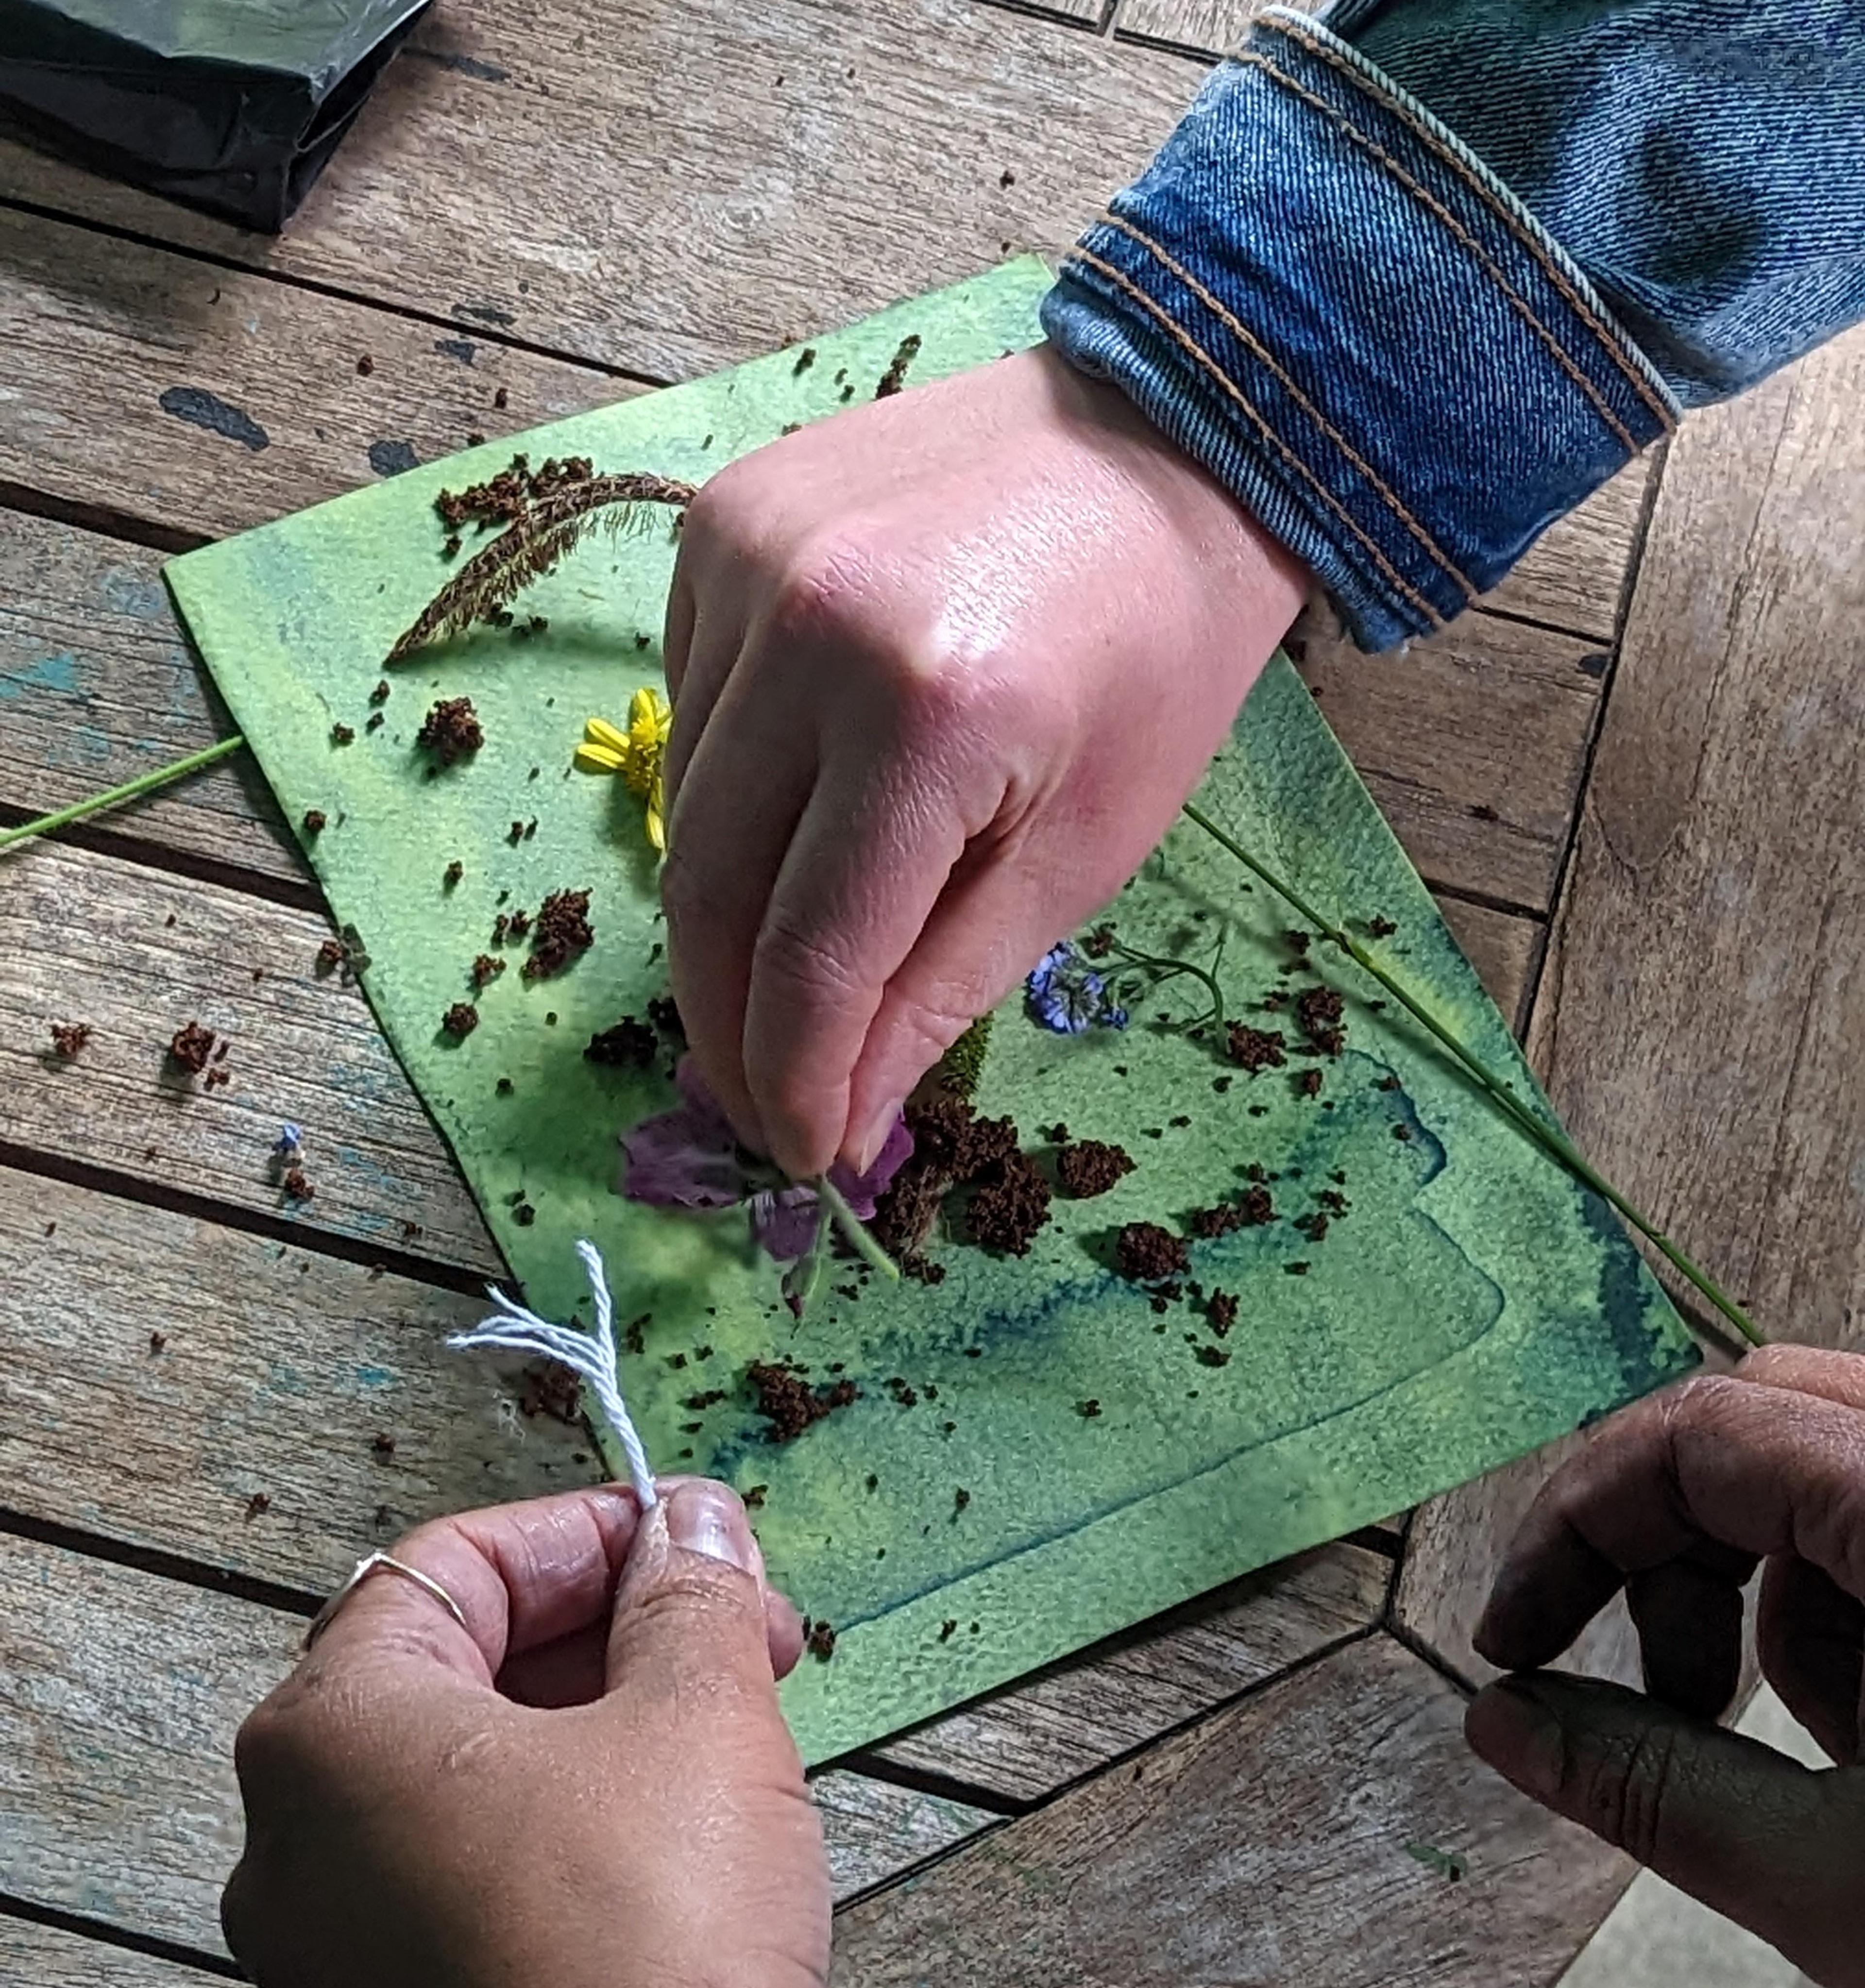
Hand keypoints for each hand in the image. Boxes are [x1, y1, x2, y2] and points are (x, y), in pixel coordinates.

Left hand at [223, 1479, 828, 1987]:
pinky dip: (579, 1811)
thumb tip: (693, 1526)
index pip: (455, 1562)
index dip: (587, 1531)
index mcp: (333, 1736)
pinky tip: (683, 1818)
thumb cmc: (644, 1945)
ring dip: (610, 1712)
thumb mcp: (698, 1715)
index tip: (686, 1533)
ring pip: (480, 1769)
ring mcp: (342, 1945)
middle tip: (732, 1621)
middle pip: (463, 1662)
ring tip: (730, 1712)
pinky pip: (482, 1867)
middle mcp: (301, 1842)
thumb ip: (691, 1594)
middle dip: (614, 1623)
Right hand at [662, 342, 1306, 1176]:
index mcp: (929, 718)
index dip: (795, 1077)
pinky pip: (689, 707)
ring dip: (722, 917)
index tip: (806, 1154)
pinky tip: (787, 819)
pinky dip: (724, 795)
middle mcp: (807, 626)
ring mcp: (746, 558)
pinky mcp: (719, 521)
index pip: (810, 952)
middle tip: (766, 1101)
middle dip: (730, 1024)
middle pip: (710, 886)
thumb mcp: (1080, 852)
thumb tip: (844, 1124)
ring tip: (782, 978)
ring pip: (684, 803)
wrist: (1168, 437)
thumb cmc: (1156, 660)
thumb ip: (938, 993)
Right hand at [1466, 1345, 1864, 1987]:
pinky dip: (1843, 1604)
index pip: (1698, 1428)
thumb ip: (1652, 1789)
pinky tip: (1858, 1736)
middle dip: (1657, 1538)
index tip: (1515, 1628)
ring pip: (1822, 1464)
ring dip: (1757, 1590)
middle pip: (1757, 1413)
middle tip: (1614, 1663)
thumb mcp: (1844, 1884)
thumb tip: (1503, 1728)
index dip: (1576, 1520)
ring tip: (1753, 1732)